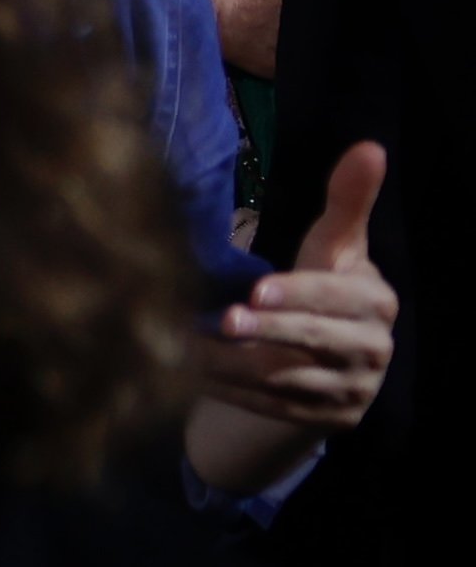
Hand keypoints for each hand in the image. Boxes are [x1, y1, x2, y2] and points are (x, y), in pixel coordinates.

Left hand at [202, 144, 391, 434]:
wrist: (330, 355)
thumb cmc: (325, 282)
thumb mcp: (336, 245)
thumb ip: (348, 201)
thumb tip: (370, 146)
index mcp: (377, 303)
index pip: (338, 298)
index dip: (299, 295)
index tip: (256, 291)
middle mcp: (374, 350)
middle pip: (314, 341)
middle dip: (266, 333)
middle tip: (220, 321)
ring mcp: (353, 390)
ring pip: (289, 379)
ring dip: (235, 364)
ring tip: (189, 343)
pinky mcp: (328, 420)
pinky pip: (274, 407)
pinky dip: (233, 391)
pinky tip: (193, 372)